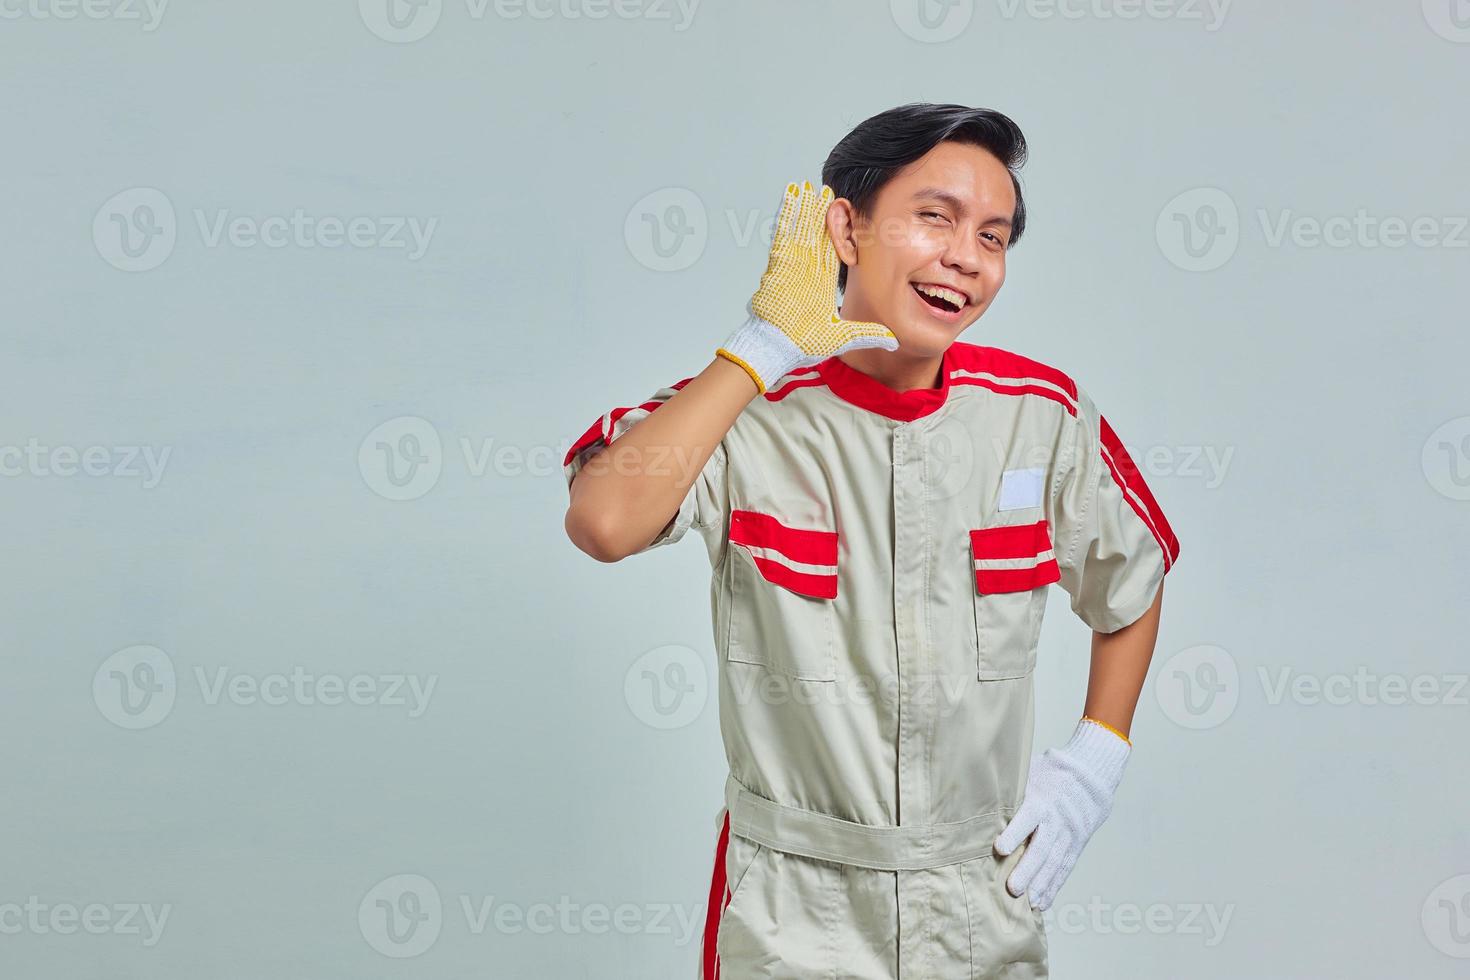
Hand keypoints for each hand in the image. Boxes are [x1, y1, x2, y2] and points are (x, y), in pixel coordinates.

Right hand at [715, 180, 897, 393]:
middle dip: (820, 214)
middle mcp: (806, 270)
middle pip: (816, 235)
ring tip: (807, 186)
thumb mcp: (843, 337)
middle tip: (827, 191)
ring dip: (804, 208)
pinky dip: (787, 214)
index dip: (838, 233)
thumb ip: (868, 334)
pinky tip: (791, 195)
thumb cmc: (802, 344)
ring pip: (800, 229)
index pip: (832, 252)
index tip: (844, 216)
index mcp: (820, 283)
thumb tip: (894, 342)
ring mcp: (791, 265)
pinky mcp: (778, 264)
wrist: (777, 349)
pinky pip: (783, 233)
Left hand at [994, 717, 1130, 910]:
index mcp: (1042, 800)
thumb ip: (1011, 785)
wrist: (1092, 775)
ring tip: (1029, 903)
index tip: (999, 848)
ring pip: (1055, 862)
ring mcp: (1069, 835)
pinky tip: (1043, 902)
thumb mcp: (1032, 769)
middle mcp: (1057, 820)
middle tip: (1013, 889)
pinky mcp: (1076, 845)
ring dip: (1041, 884)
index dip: (1014, 833)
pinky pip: (1065, 868)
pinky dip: (1054, 886)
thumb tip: (976, 788)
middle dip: (1028, 870)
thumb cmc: (1052, 771)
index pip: (1027, 818)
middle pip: (1043, 848)